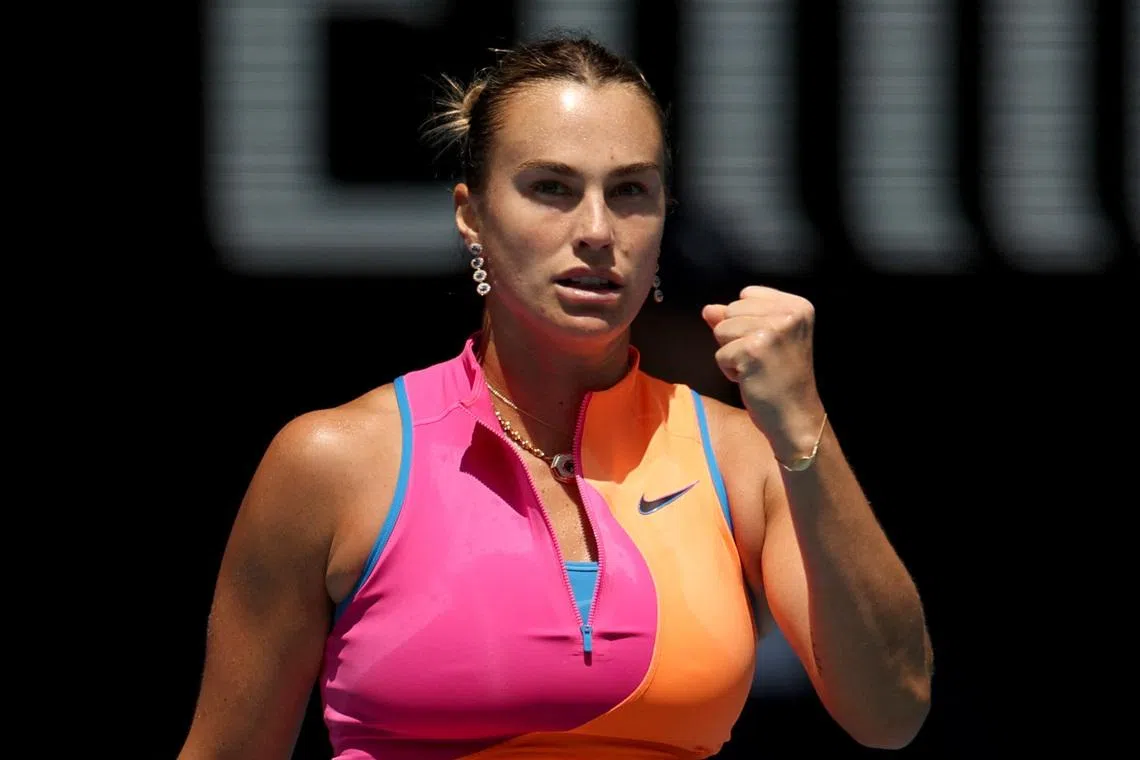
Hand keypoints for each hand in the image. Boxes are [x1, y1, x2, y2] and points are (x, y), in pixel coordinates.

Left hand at [702, 286, 825, 458]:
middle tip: (763, 359)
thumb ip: (737, 319)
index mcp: (797, 306)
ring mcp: (771, 330)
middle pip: (731, 310)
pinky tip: (751, 379)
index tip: (769, 344)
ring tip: (757, 368)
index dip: (747, 321)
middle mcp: (788, 314)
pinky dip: (729, 370)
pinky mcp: (753, 350)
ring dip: (732, 353)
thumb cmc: (780, 379)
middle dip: (737, 337)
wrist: (795, 416)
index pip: (746, 294)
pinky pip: (719, 353)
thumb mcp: (765, 339)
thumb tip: (708, 308)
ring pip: (721, 330)